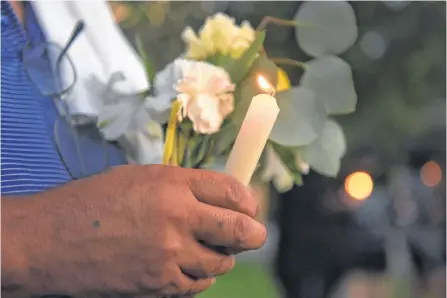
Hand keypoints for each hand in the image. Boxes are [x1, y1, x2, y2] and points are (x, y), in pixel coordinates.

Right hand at [20, 164, 265, 296]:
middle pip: (242, 231)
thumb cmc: (94, 201)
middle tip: (253, 234)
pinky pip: (198, 284)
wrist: (52, 239)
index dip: (248, 201)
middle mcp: (178, 218)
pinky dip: (199, 275)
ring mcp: (170, 255)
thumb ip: (184, 187)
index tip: (249, 207)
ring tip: (206, 248)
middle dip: (254, 233)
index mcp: (173, 184)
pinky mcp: (159, 285)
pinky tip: (185, 265)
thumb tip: (219, 199)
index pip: (233, 192)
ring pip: (222, 263)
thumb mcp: (142, 178)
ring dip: (221, 256)